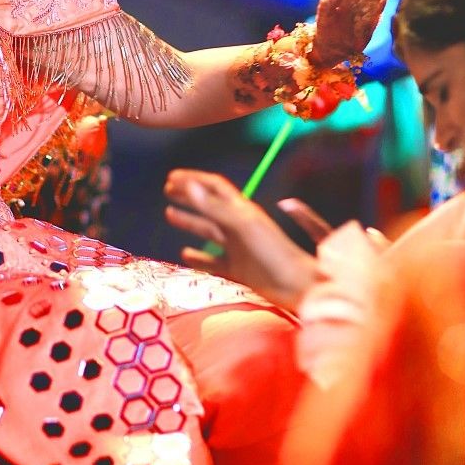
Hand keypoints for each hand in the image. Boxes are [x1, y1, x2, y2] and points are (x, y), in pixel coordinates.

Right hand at [164, 169, 319, 311]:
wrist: (297, 286)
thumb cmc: (273, 253)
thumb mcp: (242, 227)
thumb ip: (214, 208)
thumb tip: (187, 186)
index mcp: (242, 211)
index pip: (215, 187)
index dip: (193, 180)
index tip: (171, 177)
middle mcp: (239, 226)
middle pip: (209, 206)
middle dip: (189, 196)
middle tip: (167, 190)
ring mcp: (238, 249)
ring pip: (208, 231)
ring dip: (189, 222)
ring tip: (169, 214)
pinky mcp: (239, 270)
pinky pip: (212, 261)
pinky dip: (198, 257)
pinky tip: (184, 254)